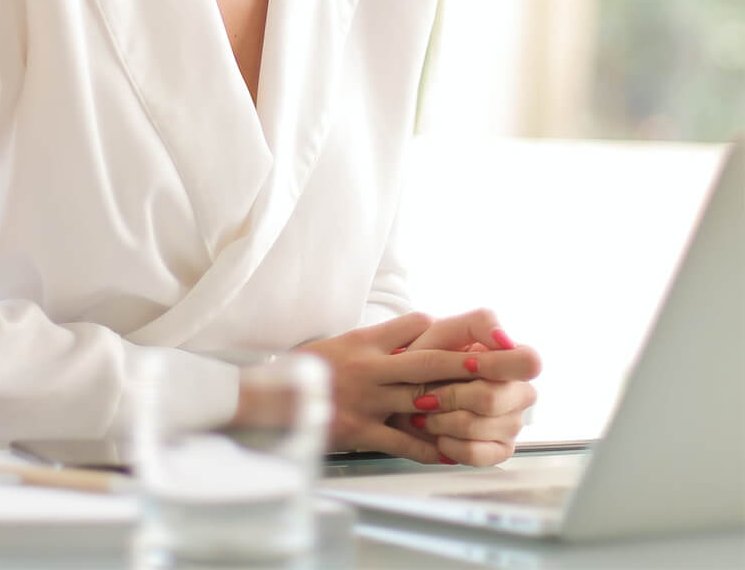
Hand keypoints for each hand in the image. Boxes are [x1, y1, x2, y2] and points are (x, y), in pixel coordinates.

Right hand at [298, 311, 532, 462]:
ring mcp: (367, 400)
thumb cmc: (311, 369)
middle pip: (429, 361)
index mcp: (367, 341)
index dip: (446, 329)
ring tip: (490, 408)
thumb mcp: (344, 342)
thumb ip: (379, 340)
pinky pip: (402, 441)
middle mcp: (371, 366)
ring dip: (458, 405)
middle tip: (503, 362)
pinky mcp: (361, 431)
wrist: (272, 397)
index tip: (477, 334)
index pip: (414, 325)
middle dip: (468, 363)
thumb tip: (418, 332)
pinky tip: (451, 451)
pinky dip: (429, 448)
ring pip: (421, 400)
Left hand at [387, 309, 541, 466]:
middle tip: (427, 393)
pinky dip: (449, 444)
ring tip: (425, 412)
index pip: (530, 362)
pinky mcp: (499, 450)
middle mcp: (519, 392)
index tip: (467, 364)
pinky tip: (437, 433)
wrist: (403, 392)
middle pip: (495, 399)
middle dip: (452, 396)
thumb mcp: (443, 331)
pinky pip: (477, 454)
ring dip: (443, 420)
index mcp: (512, 358)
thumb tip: (505, 340)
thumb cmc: (425, 356)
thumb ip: (478, 324)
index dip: (497, 365)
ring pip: (481, 427)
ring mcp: (512, 423)